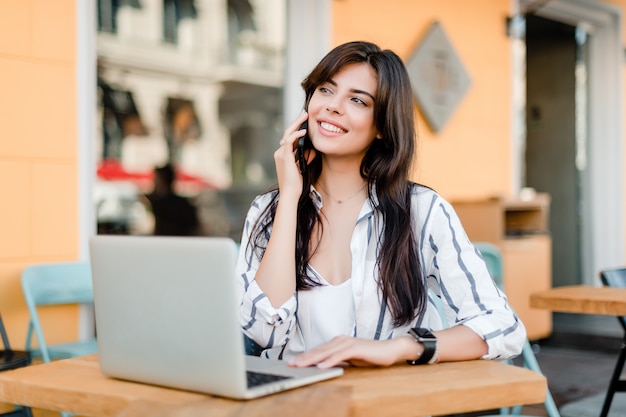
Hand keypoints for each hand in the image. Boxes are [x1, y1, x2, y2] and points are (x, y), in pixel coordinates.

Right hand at [274, 111, 310, 199]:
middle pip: (287, 132)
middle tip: (305, 113)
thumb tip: (312, 151)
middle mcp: (279, 152)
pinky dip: (296, 135)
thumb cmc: (296, 183)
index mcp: (283, 155)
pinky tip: (304, 131)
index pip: (289, 138)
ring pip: (288, 134)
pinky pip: (289, 141)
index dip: (296, 128)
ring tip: (305, 117)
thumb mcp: (302, 168)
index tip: (304, 121)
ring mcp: (280, 154)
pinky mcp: (284, 157)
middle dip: (296, 122)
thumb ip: (305, 158)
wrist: (290, 193)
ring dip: (297, 124)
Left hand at [288, 335, 415, 368]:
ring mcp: (348, 343)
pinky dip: (329, 361)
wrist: (389, 350)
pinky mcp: (355, 348)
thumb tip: (324, 366)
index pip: (319, 350)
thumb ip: (338, 361)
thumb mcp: (350, 359)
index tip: (293, 362)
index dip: (305, 356)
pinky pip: (339, 355)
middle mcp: (341, 340)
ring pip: (326, 352)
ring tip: (301, 365)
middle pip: (319, 350)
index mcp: (338, 342)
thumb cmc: (370, 355)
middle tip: (291, 364)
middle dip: (304, 357)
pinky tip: (321, 366)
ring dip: (312, 359)